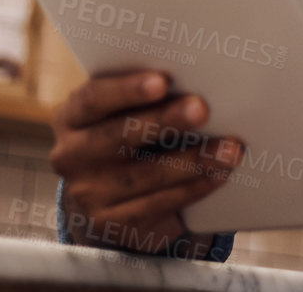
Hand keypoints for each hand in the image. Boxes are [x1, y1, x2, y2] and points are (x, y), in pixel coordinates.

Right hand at [49, 70, 243, 257]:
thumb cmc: (129, 133)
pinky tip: (219, 176)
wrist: (110, 194)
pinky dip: (192, 189)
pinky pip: (156, 205)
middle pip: (119, 136)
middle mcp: (72, 155)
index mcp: (73, 116)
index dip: (126, 89)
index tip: (162, 81)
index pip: (93, 98)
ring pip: (144, 175)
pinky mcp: (109, 222)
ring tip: (230, 149)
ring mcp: (87, 193)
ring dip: (193, 161)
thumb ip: (148, 96)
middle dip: (164, 121)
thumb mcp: (124, 111)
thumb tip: (200, 80)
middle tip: (202, 109)